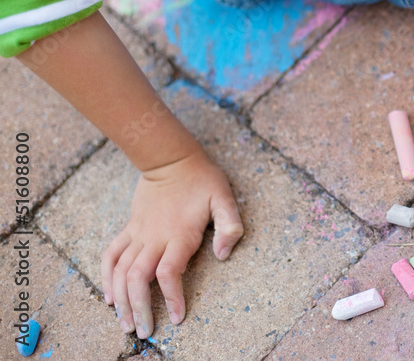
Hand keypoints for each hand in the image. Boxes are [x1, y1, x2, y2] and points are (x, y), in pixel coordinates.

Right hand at [101, 146, 242, 338]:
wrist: (171, 158)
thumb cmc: (202, 179)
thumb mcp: (225, 198)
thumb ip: (229, 226)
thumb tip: (223, 256)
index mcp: (179, 235)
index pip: (169, 273)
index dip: (172, 297)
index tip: (176, 318)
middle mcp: (155, 238)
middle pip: (138, 280)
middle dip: (140, 309)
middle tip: (144, 333)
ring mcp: (139, 234)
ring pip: (121, 272)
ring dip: (121, 300)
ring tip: (125, 325)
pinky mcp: (129, 229)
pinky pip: (111, 255)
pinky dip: (106, 277)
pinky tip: (108, 297)